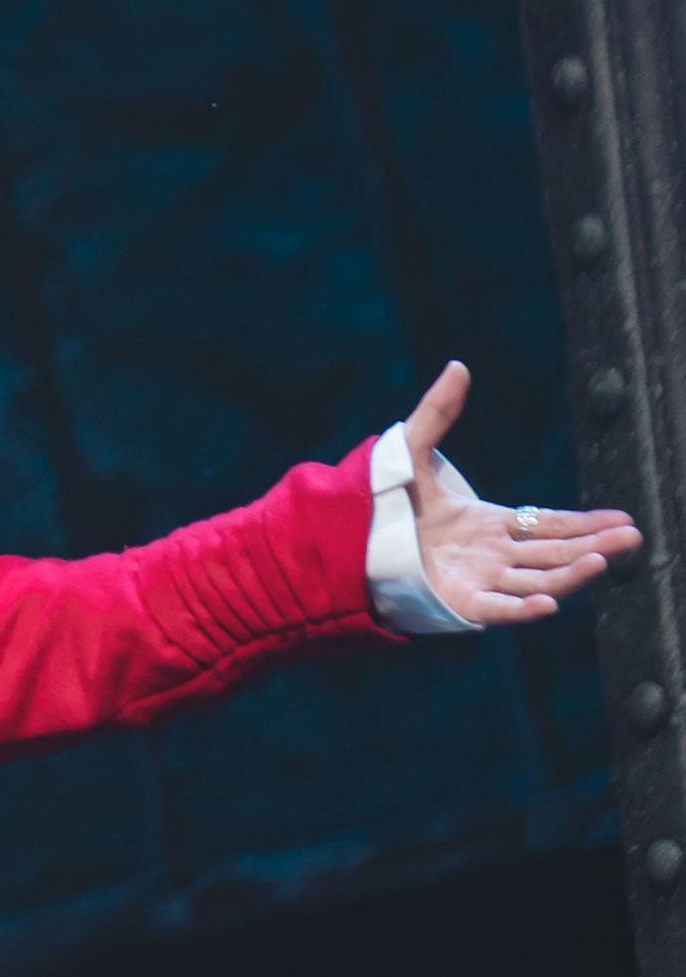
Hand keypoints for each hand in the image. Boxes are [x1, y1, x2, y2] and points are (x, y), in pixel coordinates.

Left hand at [403, 362, 641, 623]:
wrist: (344, 545)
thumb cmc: (383, 504)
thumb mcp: (409, 452)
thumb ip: (437, 412)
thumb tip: (458, 366)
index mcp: (490, 525)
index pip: (548, 524)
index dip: (586, 523)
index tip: (624, 520)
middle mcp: (492, 557)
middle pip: (554, 553)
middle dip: (594, 546)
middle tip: (631, 539)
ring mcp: (478, 582)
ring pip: (536, 579)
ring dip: (569, 574)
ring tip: (600, 562)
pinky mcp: (457, 605)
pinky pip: (496, 610)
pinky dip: (522, 609)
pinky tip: (548, 603)